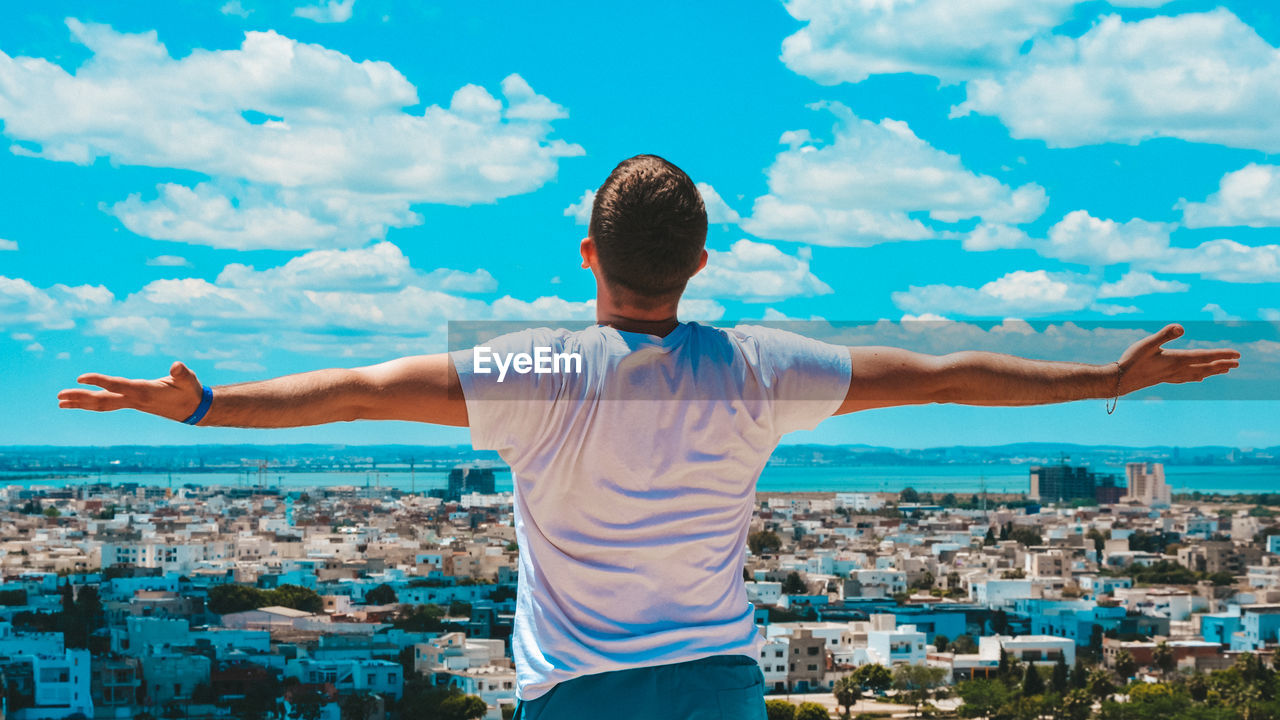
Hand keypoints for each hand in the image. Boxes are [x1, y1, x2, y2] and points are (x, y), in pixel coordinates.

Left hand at [58, 361, 204, 420]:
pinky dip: (91, 403)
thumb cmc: (190, 392)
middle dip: (81, 398)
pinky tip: (80, 402)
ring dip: (81, 402)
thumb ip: (182, 373)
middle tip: (59, 396)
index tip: (80, 378)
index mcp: (145, 392)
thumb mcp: (189, 381)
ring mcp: (131, 403)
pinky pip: (107, 403)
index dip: (99, 381)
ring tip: (60, 402)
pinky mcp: (131, 402)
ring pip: (102, 404)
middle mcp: (134, 400)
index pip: (118, 386)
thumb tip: (177, 365)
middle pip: (103, 401)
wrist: (193, 410)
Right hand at [1116, 324, 1239, 394]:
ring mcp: (1171, 376)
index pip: (1204, 356)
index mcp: (1176, 360)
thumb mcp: (1147, 344)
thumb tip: (1181, 327)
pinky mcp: (1164, 378)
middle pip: (1205, 367)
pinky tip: (1199, 378)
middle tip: (1238, 363)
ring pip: (1198, 373)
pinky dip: (1197, 376)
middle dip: (1222, 364)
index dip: (1221, 354)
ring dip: (1213, 371)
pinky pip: (1187, 378)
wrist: (1119, 380)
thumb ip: (1164, 335)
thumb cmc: (1131, 360)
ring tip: (1225, 370)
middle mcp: (1177, 370)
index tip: (1237, 354)